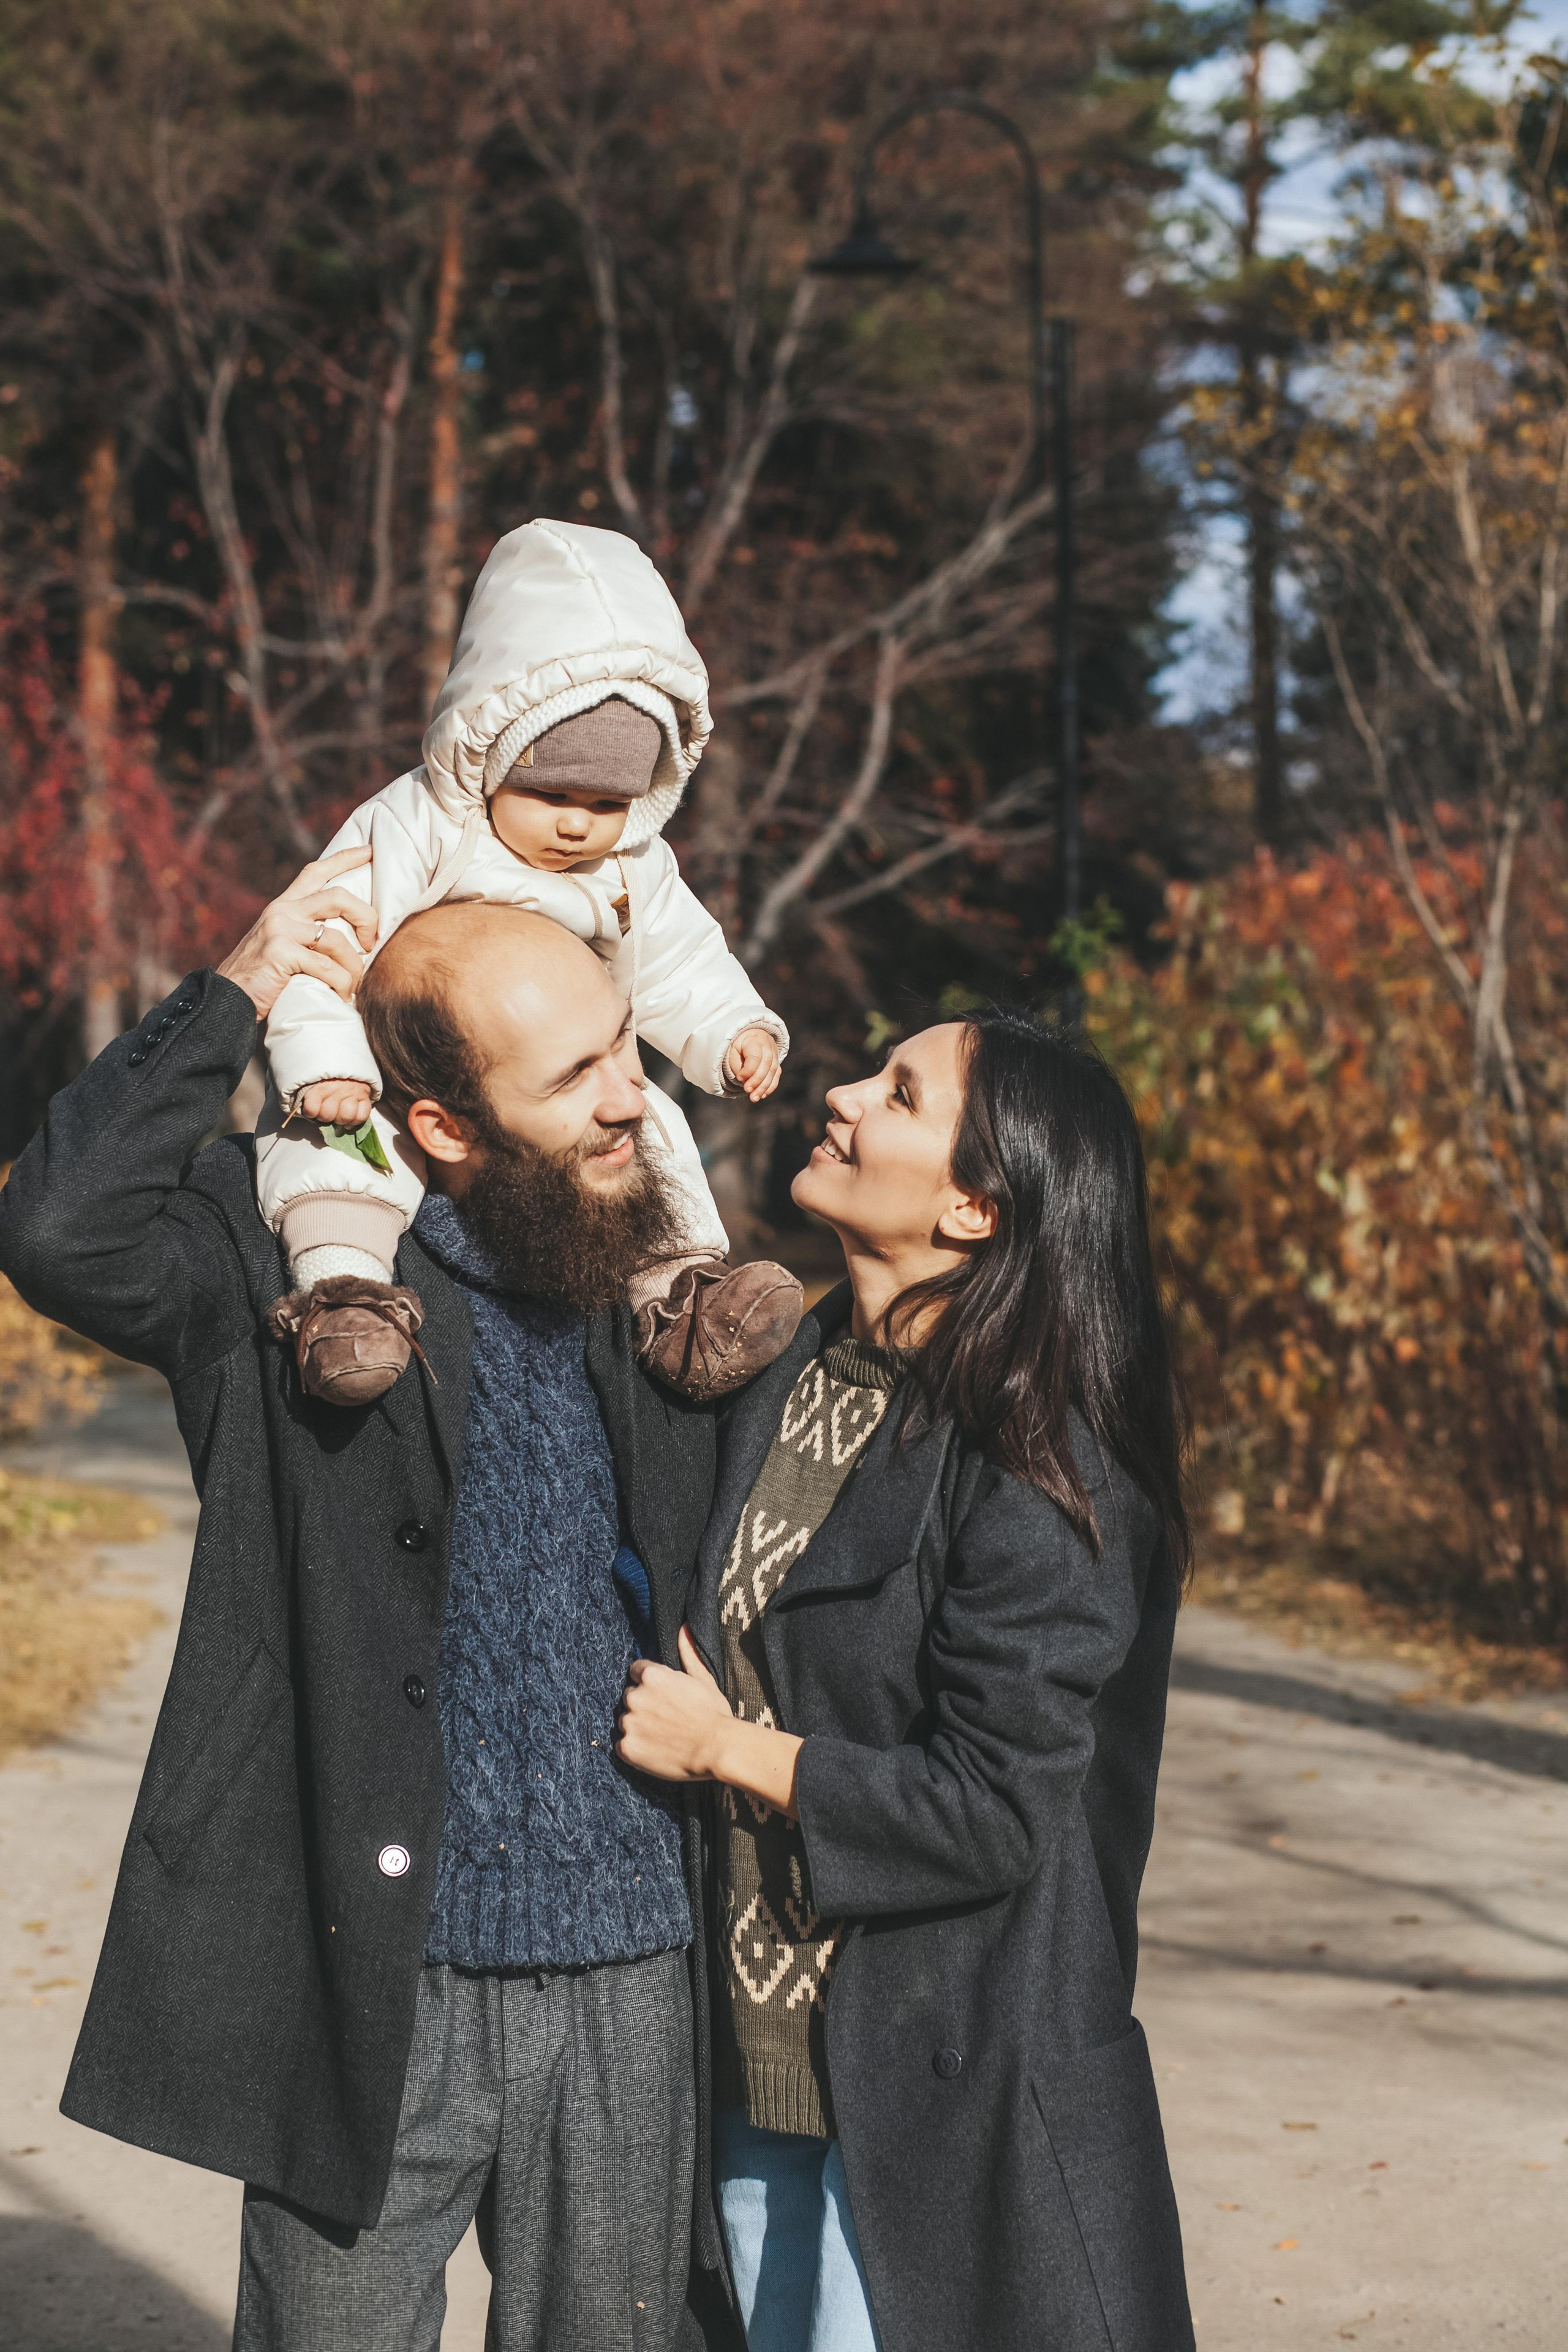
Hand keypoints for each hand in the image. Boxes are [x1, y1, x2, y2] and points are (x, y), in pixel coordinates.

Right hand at [216, 845, 377, 1017]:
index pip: (316, 872)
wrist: (227, 999)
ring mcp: (279, 930)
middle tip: (370, 944)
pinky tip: (341, 994)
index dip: (344, 859)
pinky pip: (326, 967)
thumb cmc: (261, 978)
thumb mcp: (282, 945)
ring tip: (354, 984)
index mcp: (284, 906)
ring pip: (336, 938)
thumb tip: (349, 936)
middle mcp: (282, 911)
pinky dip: (341, 983)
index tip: (369, 851)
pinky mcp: (280, 953)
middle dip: (366, 917)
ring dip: (353, 966)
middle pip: (338, 896)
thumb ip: (305, 932)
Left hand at [298, 1080, 374, 1127]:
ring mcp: (351, 1093)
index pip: (312, 1109)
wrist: (347, 1065)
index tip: (313, 1109)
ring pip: (346, 1116)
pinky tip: (350, 1120)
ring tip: (340, 1116)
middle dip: (326, 1117)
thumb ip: (309, 1098)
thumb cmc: (327, 1080)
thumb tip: (307, 1115)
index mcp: (319, 1087)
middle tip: (328, 1111)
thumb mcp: (312, 1084)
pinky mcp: (364, 1096)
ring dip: (342, 1119)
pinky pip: (362, 1116)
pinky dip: (356, 1121)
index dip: (311, 1113)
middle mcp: (335, 1089)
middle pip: (328, 1115)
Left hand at [616, 1626, 736, 1783]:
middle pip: (630, 1697)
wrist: (716, 1749)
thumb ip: (688, 1654)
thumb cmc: (713, 1713)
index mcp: (651, 1675)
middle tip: (665, 1718)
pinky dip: (635, 1749)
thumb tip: (684, 1628)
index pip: (637, 1672)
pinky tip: (655, 1750)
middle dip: (643, 1705)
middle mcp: (635, 1696)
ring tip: (662, 1736)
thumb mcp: (703, 1679)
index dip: (651, 1684)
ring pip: (625, 1721)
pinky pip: (623, 1746)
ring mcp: (629, 1723)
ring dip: (638, 1726)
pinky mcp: (627, 1748)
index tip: (663, 1697)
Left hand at [725, 1026, 781, 1103]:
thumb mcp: (733, 1051)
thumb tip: (746, 1081)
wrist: (750, 1036)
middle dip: (757, 1080)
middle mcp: (768, 1046)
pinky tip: (762, 1095)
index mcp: (755, 1040)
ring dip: (764, 1087)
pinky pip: (776, 1076)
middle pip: (767, 1065)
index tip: (739, 1077)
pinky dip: (770, 1087)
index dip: (748, 1070)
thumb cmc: (738, 1045)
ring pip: (773, 1072)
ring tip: (754, 1098)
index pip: (756, 1056)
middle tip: (747, 1091)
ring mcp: (774, 1055)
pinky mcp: (777, 1063)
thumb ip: (738, 1065)